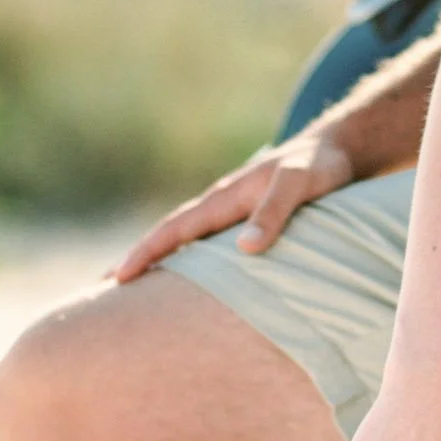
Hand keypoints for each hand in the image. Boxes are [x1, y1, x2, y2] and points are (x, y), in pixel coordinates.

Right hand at [109, 127, 355, 282]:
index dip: (147, 254)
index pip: (175, 230)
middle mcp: (220, 206)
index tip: (118, 278)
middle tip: (102, 290)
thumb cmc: (320, 169)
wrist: (338, 149)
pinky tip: (186, 280)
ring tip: (134, 290)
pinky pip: (208, 244)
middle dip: (138, 261)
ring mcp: (231, 213)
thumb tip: (243, 248)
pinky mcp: (246, 220)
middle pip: (169, 236)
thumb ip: (275, 213)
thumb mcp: (300, 186)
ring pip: (185, 241)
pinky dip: (188, 260)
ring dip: (160, 263)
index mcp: (225, 198)